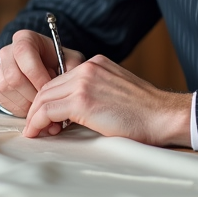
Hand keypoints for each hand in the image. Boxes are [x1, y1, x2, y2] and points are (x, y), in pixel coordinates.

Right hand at [0, 29, 83, 116]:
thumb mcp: (69, 60)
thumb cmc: (57, 63)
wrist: (43, 71)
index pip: (24, 52)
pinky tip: (35, 108)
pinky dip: (22, 109)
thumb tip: (72, 82)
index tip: (52, 88)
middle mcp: (8, 51)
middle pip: (14, 76)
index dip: (38, 74)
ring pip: (8, 89)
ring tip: (44, 104)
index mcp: (25, 39)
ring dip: (28, 101)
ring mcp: (0, 70)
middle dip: (33, 92)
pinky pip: (6, 101)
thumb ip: (73, 67)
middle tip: (48, 100)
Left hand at [23, 55, 191, 146]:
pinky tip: (36, 133)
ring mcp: (84, 82)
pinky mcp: (82, 101)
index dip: (49, 98)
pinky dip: (37, 123)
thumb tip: (77, 109)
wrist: (162, 115)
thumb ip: (97, 90)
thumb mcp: (117, 90)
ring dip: (35, 116)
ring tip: (34, 132)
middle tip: (35, 126)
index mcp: (96, 64)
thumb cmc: (146, 111)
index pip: (60, 78)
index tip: (45, 115)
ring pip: (44, 97)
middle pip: (48, 86)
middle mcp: (88, 68)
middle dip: (38, 107)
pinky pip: (48, 110)